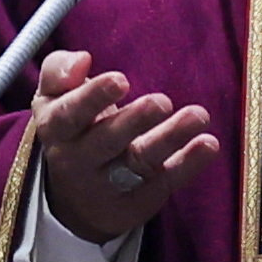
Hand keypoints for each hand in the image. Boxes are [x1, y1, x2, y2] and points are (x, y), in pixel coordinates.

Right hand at [31, 50, 222, 243]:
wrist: (74, 200)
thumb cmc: (71, 129)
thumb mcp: (52, 99)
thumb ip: (60, 72)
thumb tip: (83, 60)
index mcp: (56, 131)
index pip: (69, 116)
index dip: (93, 98)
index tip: (121, 80)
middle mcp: (79, 161)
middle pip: (107, 142)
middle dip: (134, 121)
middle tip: (161, 102)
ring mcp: (111, 185)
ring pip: (140, 162)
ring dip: (170, 138)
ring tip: (198, 116)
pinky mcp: (141, 200)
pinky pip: (165, 181)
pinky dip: (189, 164)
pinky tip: (208, 144)